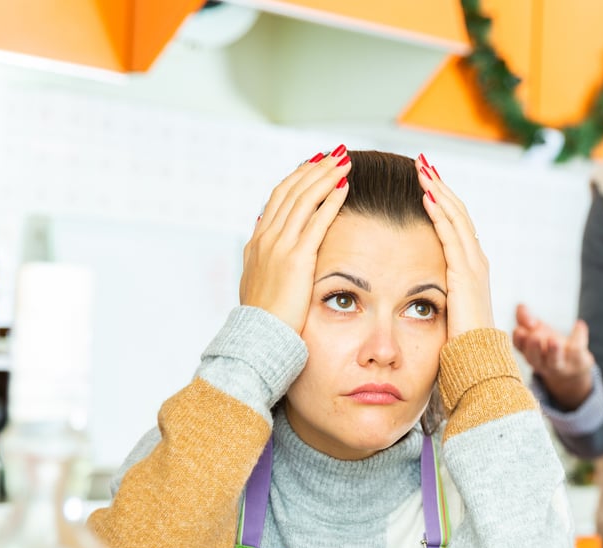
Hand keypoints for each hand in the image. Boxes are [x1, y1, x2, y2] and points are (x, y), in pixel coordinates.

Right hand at [239, 150, 350, 332]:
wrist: (258, 339)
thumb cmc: (264, 318)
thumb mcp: (259, 282)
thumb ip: (265, 258)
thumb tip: (267, 237)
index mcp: (258, 242)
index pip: (279, 198)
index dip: (298, 178)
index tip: (315, 163)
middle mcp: (266, 238)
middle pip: (292, 191)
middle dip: (315, 169)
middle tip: (335, 154)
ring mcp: (279, 247)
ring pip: (304, 200)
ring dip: (325, 177)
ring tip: (344, 162)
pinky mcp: (296, 259)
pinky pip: (316, 221)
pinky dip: (330, 201)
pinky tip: (344, 187)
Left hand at [416, 155, 492, 338]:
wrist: (477, 362)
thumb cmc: (458, 343)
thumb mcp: (445, 311)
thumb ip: (435, 293)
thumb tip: (414, 289)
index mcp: (470, 268)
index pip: (455, 225)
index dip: (441, 200)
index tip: (424, 181)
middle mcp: (476, 261)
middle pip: (458, 213)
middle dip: (440, 186)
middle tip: (422, 163)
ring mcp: (474, 265)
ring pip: (456, 217)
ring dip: (439, 191)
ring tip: (422, 169)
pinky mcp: (466, 273)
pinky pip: (452, 235)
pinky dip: (441, 212)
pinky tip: (427, 195)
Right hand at [512, 304, 594, 410]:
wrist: (574, 367)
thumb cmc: (549, 346)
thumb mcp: (536, 329)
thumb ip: (525, 317)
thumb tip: (520, 306)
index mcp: (529, 352)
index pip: (519, 347)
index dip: (519, 339)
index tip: (520, 330)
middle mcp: (542, 362)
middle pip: (534, 358)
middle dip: (534, 348)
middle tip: (534, 337)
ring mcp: (560, 364)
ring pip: (555, 361)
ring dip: (554, 351)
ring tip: (554, 340)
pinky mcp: (577, 362)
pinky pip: (577, 350)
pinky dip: (578, 336)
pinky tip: (578, 325)